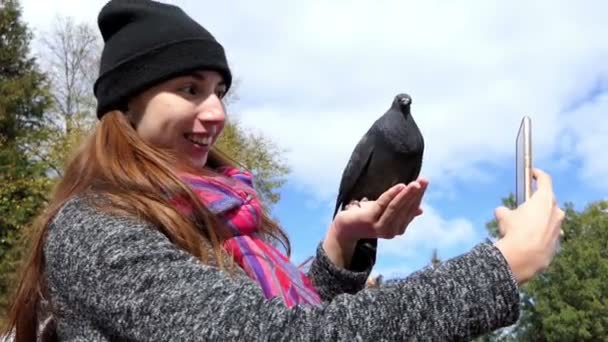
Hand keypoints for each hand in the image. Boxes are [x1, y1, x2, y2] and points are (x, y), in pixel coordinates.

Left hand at [331, 178, 428, 241]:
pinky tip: (400, 186)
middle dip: (416, 193)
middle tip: (424, 180)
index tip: (425, 182)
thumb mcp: (387, 213)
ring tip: (415, 183)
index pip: (412, 209)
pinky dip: (391, 194)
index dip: (419, 196)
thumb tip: (421, 210)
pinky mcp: (369, 220)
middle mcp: (392, 231)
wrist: (346, 228)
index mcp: (399, 228)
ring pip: (396, 207)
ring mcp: (381, 227)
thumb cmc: (367, 217)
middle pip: (406, 208)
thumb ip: (403, 212)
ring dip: (407, 194)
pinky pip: (383, 204)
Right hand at [494, 168, 564, 284]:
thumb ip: (504, 210)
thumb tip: (501, 211)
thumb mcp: (503, 216)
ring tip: (525, 226)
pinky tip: (529, 240)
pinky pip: (549, 234)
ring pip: (550, 218)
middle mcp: (556, 211)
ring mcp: (559, 228)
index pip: (544, 180)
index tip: (533, 172)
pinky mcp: (558, 243)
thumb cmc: (515, 231)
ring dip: (540, 219)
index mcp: (544, 199)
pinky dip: (541, 234)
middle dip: (537, 201)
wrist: (523, 257)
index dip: (538, 174)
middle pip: (549, 200)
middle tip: (525, 204)